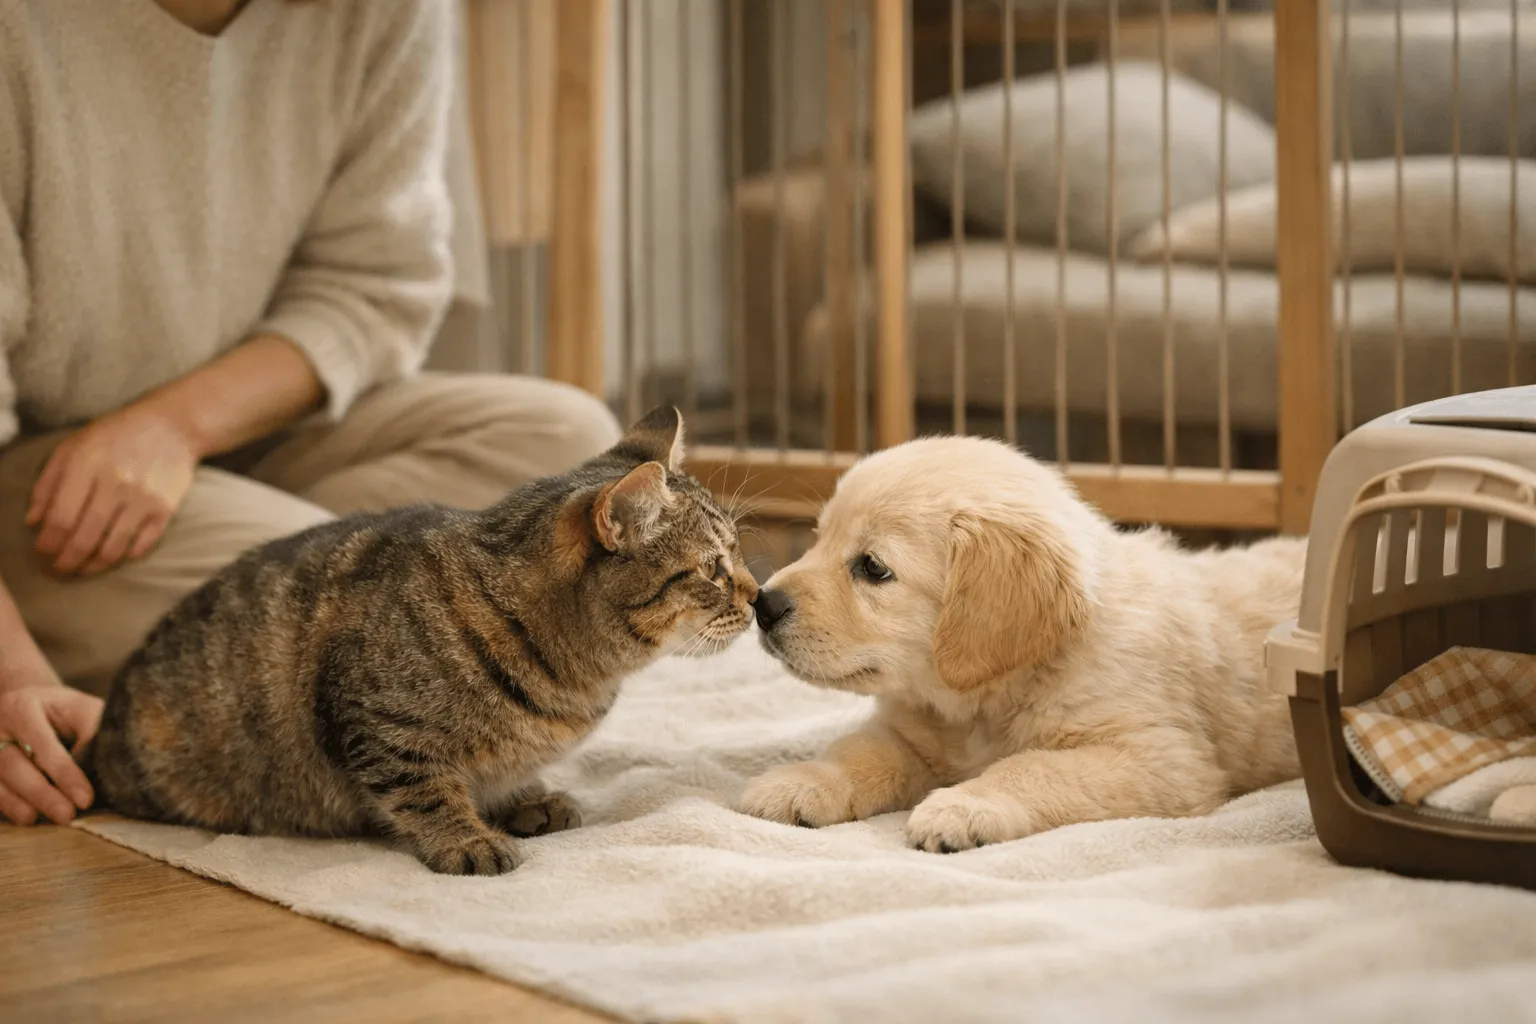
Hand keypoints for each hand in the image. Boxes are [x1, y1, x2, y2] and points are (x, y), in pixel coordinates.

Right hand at [0, 679, 101, 824]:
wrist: (23, 703)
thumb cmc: (59, 710)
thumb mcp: (80, 709)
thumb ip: (91, 732)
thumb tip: (98, 768)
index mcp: (22, 708)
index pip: (43, 744)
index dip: (65, 774)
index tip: (85, 799)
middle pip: (12, 765)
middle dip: (40, 794)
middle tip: (67, 815)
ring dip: (17, 804)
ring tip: (39, 819)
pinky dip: (6, 805)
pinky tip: (25, 816)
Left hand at [27, 403, 200, 575]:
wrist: (171, 426)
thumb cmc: (115, 435)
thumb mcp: (72, 448)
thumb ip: (48, 483)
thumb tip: (33, 522)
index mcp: (86, 466)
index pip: (60, 519)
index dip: (46, 544)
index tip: (40, 554)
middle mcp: (115, 484)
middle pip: (84, 539)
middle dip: (65, 563)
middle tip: (57, 571)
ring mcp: (143, 499)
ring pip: (112, 548)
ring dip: (92, 566)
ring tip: (82, 570)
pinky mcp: (165, 509)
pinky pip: (141, 545)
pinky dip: (124, 556)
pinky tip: (113, 554)